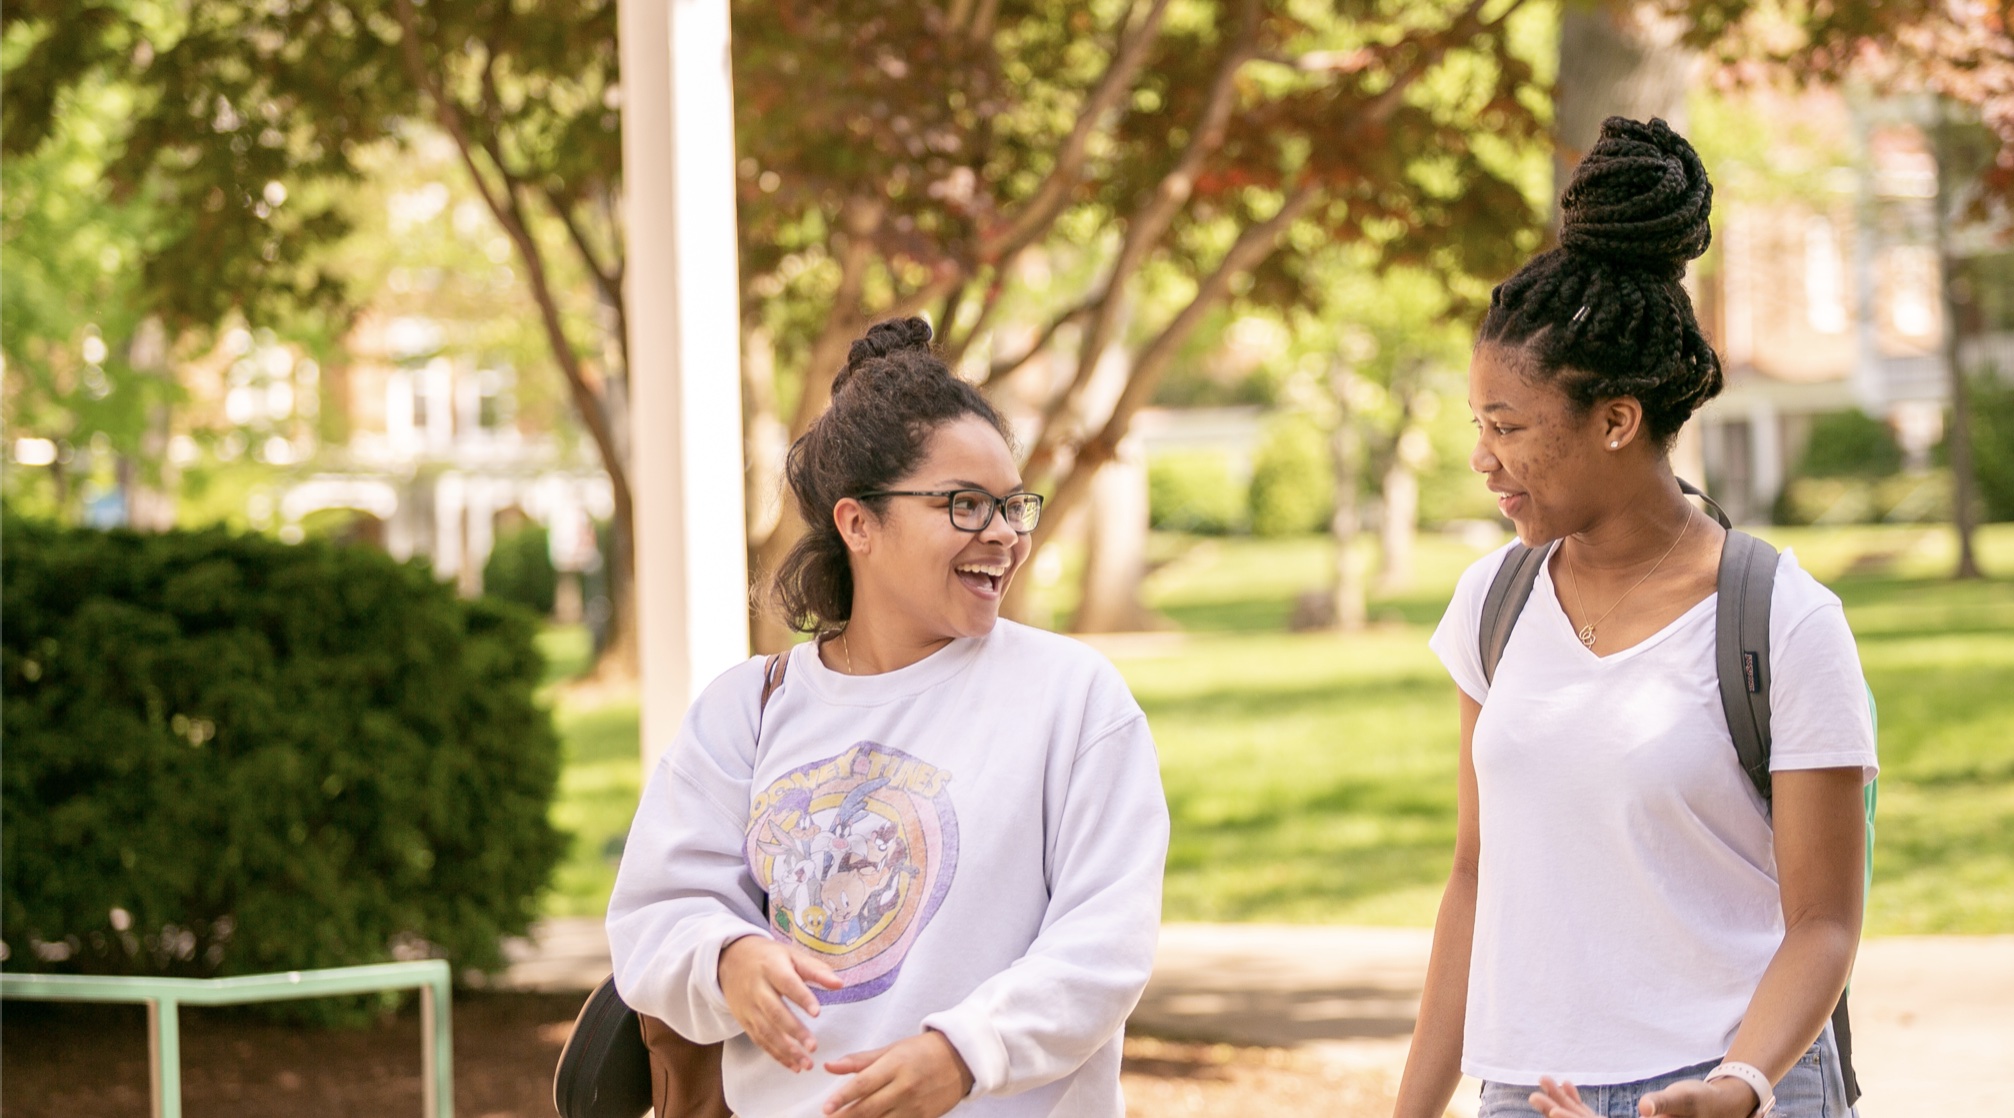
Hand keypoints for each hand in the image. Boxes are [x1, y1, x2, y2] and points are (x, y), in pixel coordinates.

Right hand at [718, 934, 842, 1071]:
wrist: (731, 960)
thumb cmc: (769, 958)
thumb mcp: (791, 955)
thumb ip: (815, 970)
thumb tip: (839, 984)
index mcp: (771, 967)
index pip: (787, 983)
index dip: (801, 998)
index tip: (817, 1013)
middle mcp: (757, 988)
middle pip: (774, 1011)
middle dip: (794, 1031)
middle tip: (813, 1046)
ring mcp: (748, 1006)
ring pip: (766, 1031)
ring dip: (786, 1050)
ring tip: (806, 1063)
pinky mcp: (744, 1020)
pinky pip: (759, 1040)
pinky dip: (776, 1054)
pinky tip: (793, 1065)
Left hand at [821, 1030, 974, 1117]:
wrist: (962, 1059)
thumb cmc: (922, 1051)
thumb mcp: (892, 1049)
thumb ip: (860, 1061)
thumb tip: (829, 1066)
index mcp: (895, 1065)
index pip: (863, 1084)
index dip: (842, 1098)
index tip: (826, 1108)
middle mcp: (905, 1086)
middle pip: (868, 1108)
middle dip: (845, 1117)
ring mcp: (915, 1106)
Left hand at [1528, 1075, 1761, 1117]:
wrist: (1721, 1106)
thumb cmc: (1704, 1102)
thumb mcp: (1685, 1101)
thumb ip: (1665, 1106)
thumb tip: (1647, 1110)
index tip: (1550, 1108)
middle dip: (1560, 1110)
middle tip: (1533, 1094)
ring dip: (1566, 1104)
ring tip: (1543, 1084)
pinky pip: (1597, 1116)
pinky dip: (1581, 1103)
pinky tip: (1568, 1087)